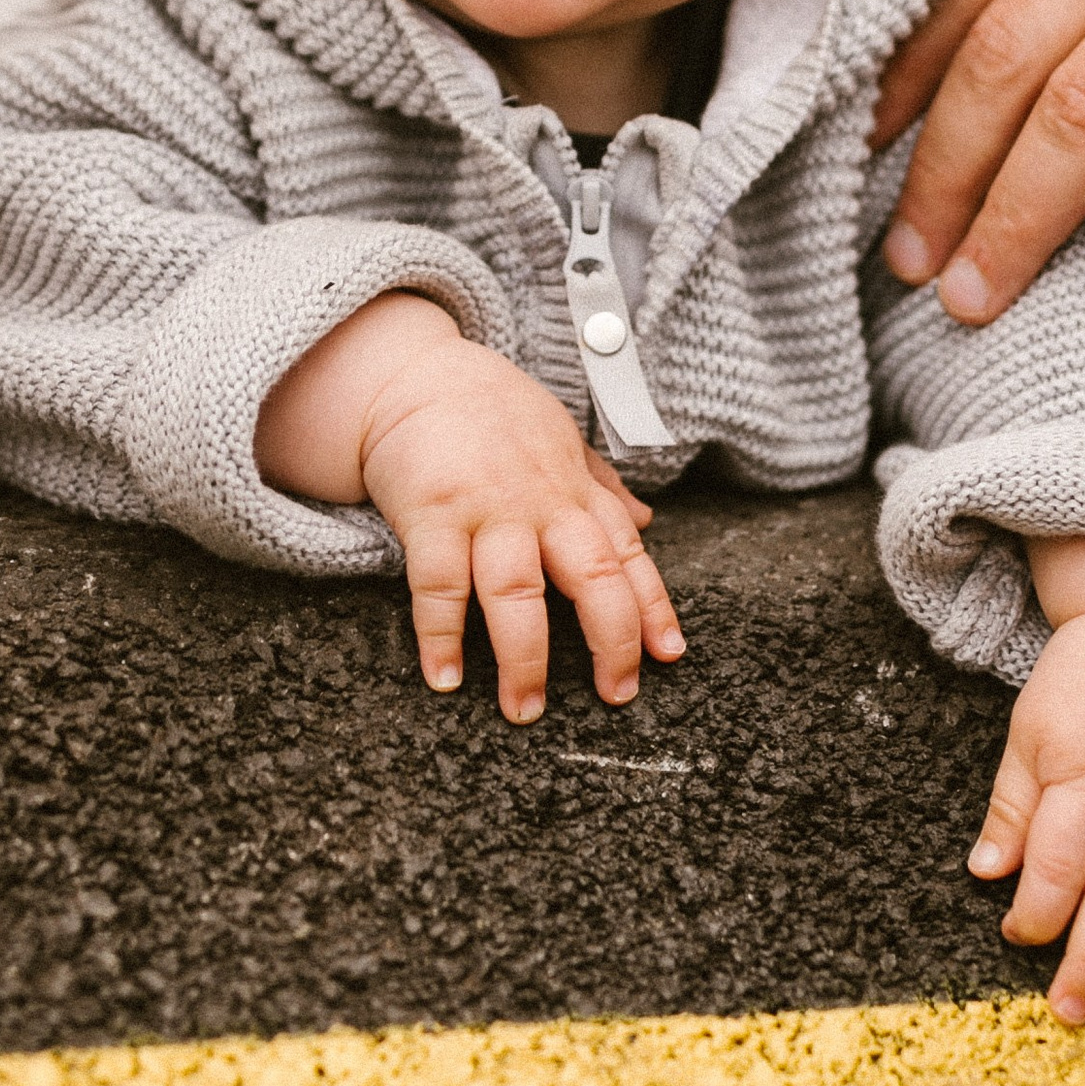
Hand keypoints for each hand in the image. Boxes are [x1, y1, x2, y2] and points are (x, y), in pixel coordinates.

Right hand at [256, 292, 684, 722]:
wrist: (415, 375)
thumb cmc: (492, 414)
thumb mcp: (561, 440)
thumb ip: (603, 486)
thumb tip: (649, 521)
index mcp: (575, 491)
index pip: (628, 555)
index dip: (654, 607)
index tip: (669, 655)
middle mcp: (540, 503)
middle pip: (591, 576)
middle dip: (610, 640)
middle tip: (615, 696)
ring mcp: (486, 509)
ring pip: (517, 591)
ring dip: (523, 657)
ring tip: (524, 710)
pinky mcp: (432, 513)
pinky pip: (438, 585)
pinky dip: (442, 636)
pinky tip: (445, 678)